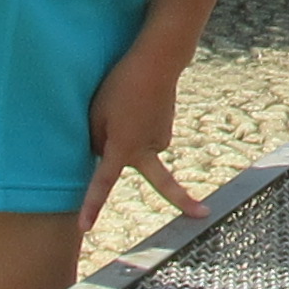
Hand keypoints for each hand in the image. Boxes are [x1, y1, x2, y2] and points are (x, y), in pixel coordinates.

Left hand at [79, 44, 206, 230]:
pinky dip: (138, 125)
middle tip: (203, 214)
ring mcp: (162, 136)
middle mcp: (148, 147)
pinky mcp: (166, 125)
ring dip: (128, 135)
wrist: (156, 60)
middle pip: (161, 179)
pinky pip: (145, 134)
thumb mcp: (95, 114)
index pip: (104, 183)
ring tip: (123, 104)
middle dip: (183, 199)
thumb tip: (107, 154)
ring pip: (138, 147)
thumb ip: (98, 141)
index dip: (92, 206)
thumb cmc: (119, 86)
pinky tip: (137, 104)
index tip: (85, 228)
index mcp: (124, 148)